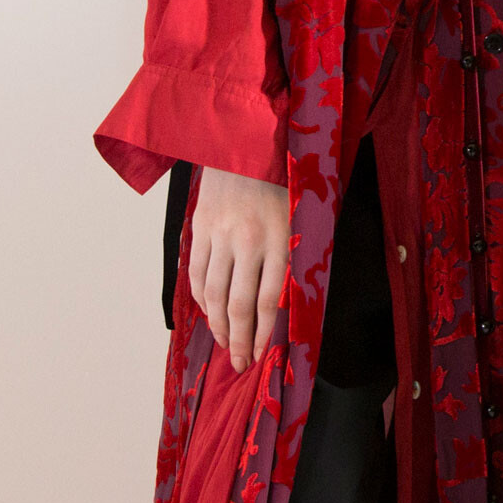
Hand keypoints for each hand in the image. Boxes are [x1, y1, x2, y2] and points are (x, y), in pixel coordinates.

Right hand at [189, 167, 289, 371]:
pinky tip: (209, 313)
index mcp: (280, 237)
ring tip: (223, 344)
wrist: (248, 138)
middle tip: (239, 364)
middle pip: (240, 305)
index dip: (264, 335)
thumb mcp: (304, 213)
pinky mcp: (201, 226)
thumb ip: (298, 254)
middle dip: (238, 341)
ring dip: (218, 325)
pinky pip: (197, 272)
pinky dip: (202, 299)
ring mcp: (220, 233)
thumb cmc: (285, 178)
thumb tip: (292, 300)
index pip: (270, 301)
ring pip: (215, 293)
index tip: (262, 355)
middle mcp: (248, 239)